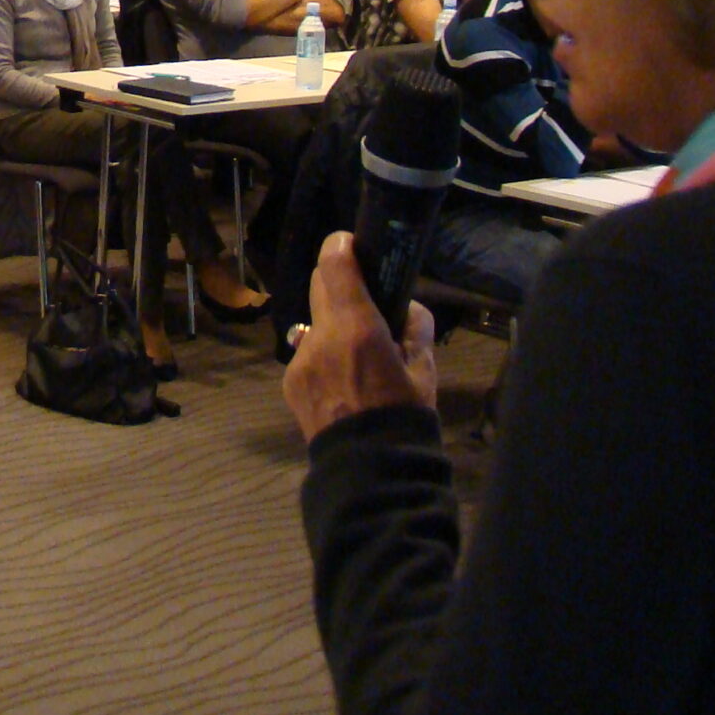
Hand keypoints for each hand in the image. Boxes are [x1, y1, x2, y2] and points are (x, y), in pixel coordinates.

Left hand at [282, 232, 436, 442]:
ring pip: (314, 321)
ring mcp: (300, 359)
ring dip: (332, 323)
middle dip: (338, 279)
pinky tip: (342, 381)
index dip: (341, 245)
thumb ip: (415, 328)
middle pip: (318, 283)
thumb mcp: (424, 370)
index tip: (352, 243)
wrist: (369, 471)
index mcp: (357, 329)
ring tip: (356, 352)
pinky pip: (307, 352)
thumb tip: (404, 307)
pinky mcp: (290, 381)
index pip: (335, 264)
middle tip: (361, 292)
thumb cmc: (404, 417)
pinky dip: (323, 354)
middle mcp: (321, 336)